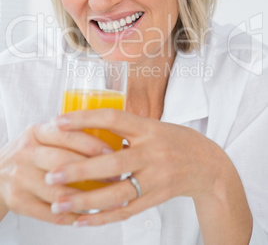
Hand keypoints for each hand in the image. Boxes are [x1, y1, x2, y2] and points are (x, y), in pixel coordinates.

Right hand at [0, 120, 114, 223]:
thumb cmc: (33, 152)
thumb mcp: (43, 135)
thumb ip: (68, 133)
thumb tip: (112, 135)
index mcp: (36, 132)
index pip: (66, 134)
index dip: (91, 144)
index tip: (112, 152)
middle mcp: (26, 152)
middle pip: (62, 162)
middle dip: (93, 171)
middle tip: (116, 177)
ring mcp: (20, 178)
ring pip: (58, 191)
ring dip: (87, 198)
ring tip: (110, 199)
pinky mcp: (18, 201)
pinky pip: (50, 213)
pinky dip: (72, 215)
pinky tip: (88, 214)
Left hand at [45, 109, 222, 226]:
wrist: (209, 165)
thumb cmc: (176, 140)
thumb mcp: (154, 126)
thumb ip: (126, 128)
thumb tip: (88, 127)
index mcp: (148, 128)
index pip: (114, 118)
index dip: (85, 119)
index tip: (58, 123)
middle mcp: (152, 152)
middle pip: (113, 162)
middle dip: (79, 170)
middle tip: (51, 175)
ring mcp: (156, 178)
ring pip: (117, 193)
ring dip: (85, 201)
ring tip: (58, 204)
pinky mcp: (157, 198)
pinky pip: (126, 211)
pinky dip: (102, 217)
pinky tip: (81, 220)